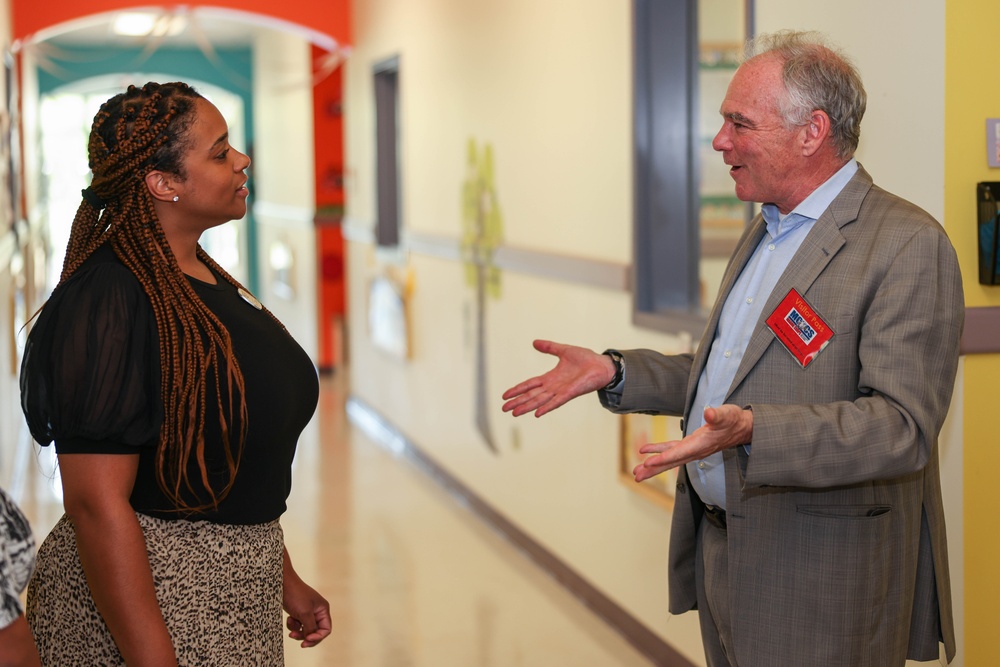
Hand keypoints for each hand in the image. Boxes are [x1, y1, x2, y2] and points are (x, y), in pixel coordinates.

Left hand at [283, 575, 330, 647]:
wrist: (282, 584)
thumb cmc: (295, 595)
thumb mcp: (305, 613)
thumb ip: (310, 627)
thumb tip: (311, 638)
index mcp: (323, 610)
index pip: (325, 629)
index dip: (317, 637)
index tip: (307, 640)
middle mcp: (317, 612)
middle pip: (315, 632)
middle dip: (306, 636)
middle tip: (298, 641)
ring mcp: (307, 612)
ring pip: (305, 630)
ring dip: (298, 631)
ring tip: (291, 626)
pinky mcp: (298, 613)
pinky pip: (298, 625)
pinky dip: (293, 625)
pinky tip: (289, 618)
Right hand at [501, 339, 615, 417]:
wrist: (602, 365)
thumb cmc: (586, 359)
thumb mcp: (564, 350)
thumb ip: (549, 347)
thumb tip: (534, 342)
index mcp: (550, 378)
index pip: (530, 384)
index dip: (518, 389)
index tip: (505, 395)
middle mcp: (553, 387)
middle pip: (531, 395)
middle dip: (518, 402)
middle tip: (503, 409)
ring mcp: (561, 391)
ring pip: (540, 400)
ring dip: (527, 407)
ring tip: (514, 413)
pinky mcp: (570, 393)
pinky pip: (556, 402)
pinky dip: (546, 407)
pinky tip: (537, 414)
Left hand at [633, 405, 752, 481]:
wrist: (742, 428)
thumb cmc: (734, 421)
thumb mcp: (727, 415)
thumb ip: (717, 415)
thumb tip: (709, 413)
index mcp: (701, 444)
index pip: (679, 452)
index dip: (663, 458)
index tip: (648, 462)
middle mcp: (695, 450)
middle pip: (671, 462)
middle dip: (654, 469)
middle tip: (637, 476)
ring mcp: (692, 450)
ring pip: (669, 460)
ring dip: (653, 466)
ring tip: (637, 472)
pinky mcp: (691, 446)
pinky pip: (671, 451)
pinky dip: (659, 452)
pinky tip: (646, 452)